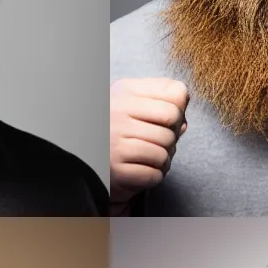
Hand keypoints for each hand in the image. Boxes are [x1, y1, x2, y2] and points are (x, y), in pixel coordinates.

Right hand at [110, 77, 188, 205]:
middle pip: (173, 123)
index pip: (175, 93)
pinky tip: (141, 169)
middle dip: (171, 137)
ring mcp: (115, 143)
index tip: (165, 120)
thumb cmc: (113, 129)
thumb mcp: (131, 103)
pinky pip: (154, 174)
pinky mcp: (116, 170)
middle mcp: (117, 114)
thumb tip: (183, 121)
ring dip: (163, 160)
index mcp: (124, 92)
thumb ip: (161, 101)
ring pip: (164, 152)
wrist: (83, 156)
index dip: (178, 110)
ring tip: (147, 157)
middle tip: (156, 142)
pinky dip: (154, 175)